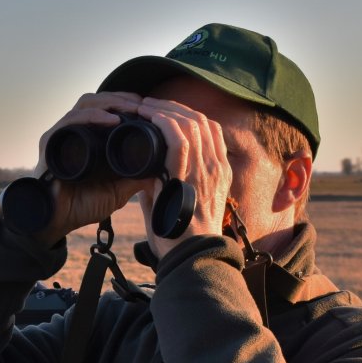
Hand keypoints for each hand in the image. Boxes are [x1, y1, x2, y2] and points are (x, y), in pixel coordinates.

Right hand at [30, 91, 152, 244]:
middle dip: (123, 99)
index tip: (149, 107)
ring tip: (131, 109)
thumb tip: (163, 168)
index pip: (108, 109)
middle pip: (99, 101)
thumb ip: (136, 178)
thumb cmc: (82, 206)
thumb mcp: (118, 190)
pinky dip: (93, 116)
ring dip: (111, 102)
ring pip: (88, 103)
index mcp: (90, 139)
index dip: (128, 104)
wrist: (56, 222)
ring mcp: (62, 134)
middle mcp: (75, 132)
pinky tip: (111, 120)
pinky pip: (73, 120)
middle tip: (143, 104)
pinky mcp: (50, 141)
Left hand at [135, 96, 231, 258]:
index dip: (187, 116)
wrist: (189, 258)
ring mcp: (206, 170)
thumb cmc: (180, 239)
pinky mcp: (189, 176)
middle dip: (173, 108)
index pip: (210, 131)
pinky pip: (179, 138)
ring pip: (191, 123)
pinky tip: (148, 117)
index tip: (164, 113)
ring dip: (164, 110)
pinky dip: (163, 123)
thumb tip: (142, 175)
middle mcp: (217, 167)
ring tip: (144, 106)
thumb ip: (162, 187)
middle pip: (201, 121)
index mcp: (219, 173)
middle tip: (149, 104)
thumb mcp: (177, 206)